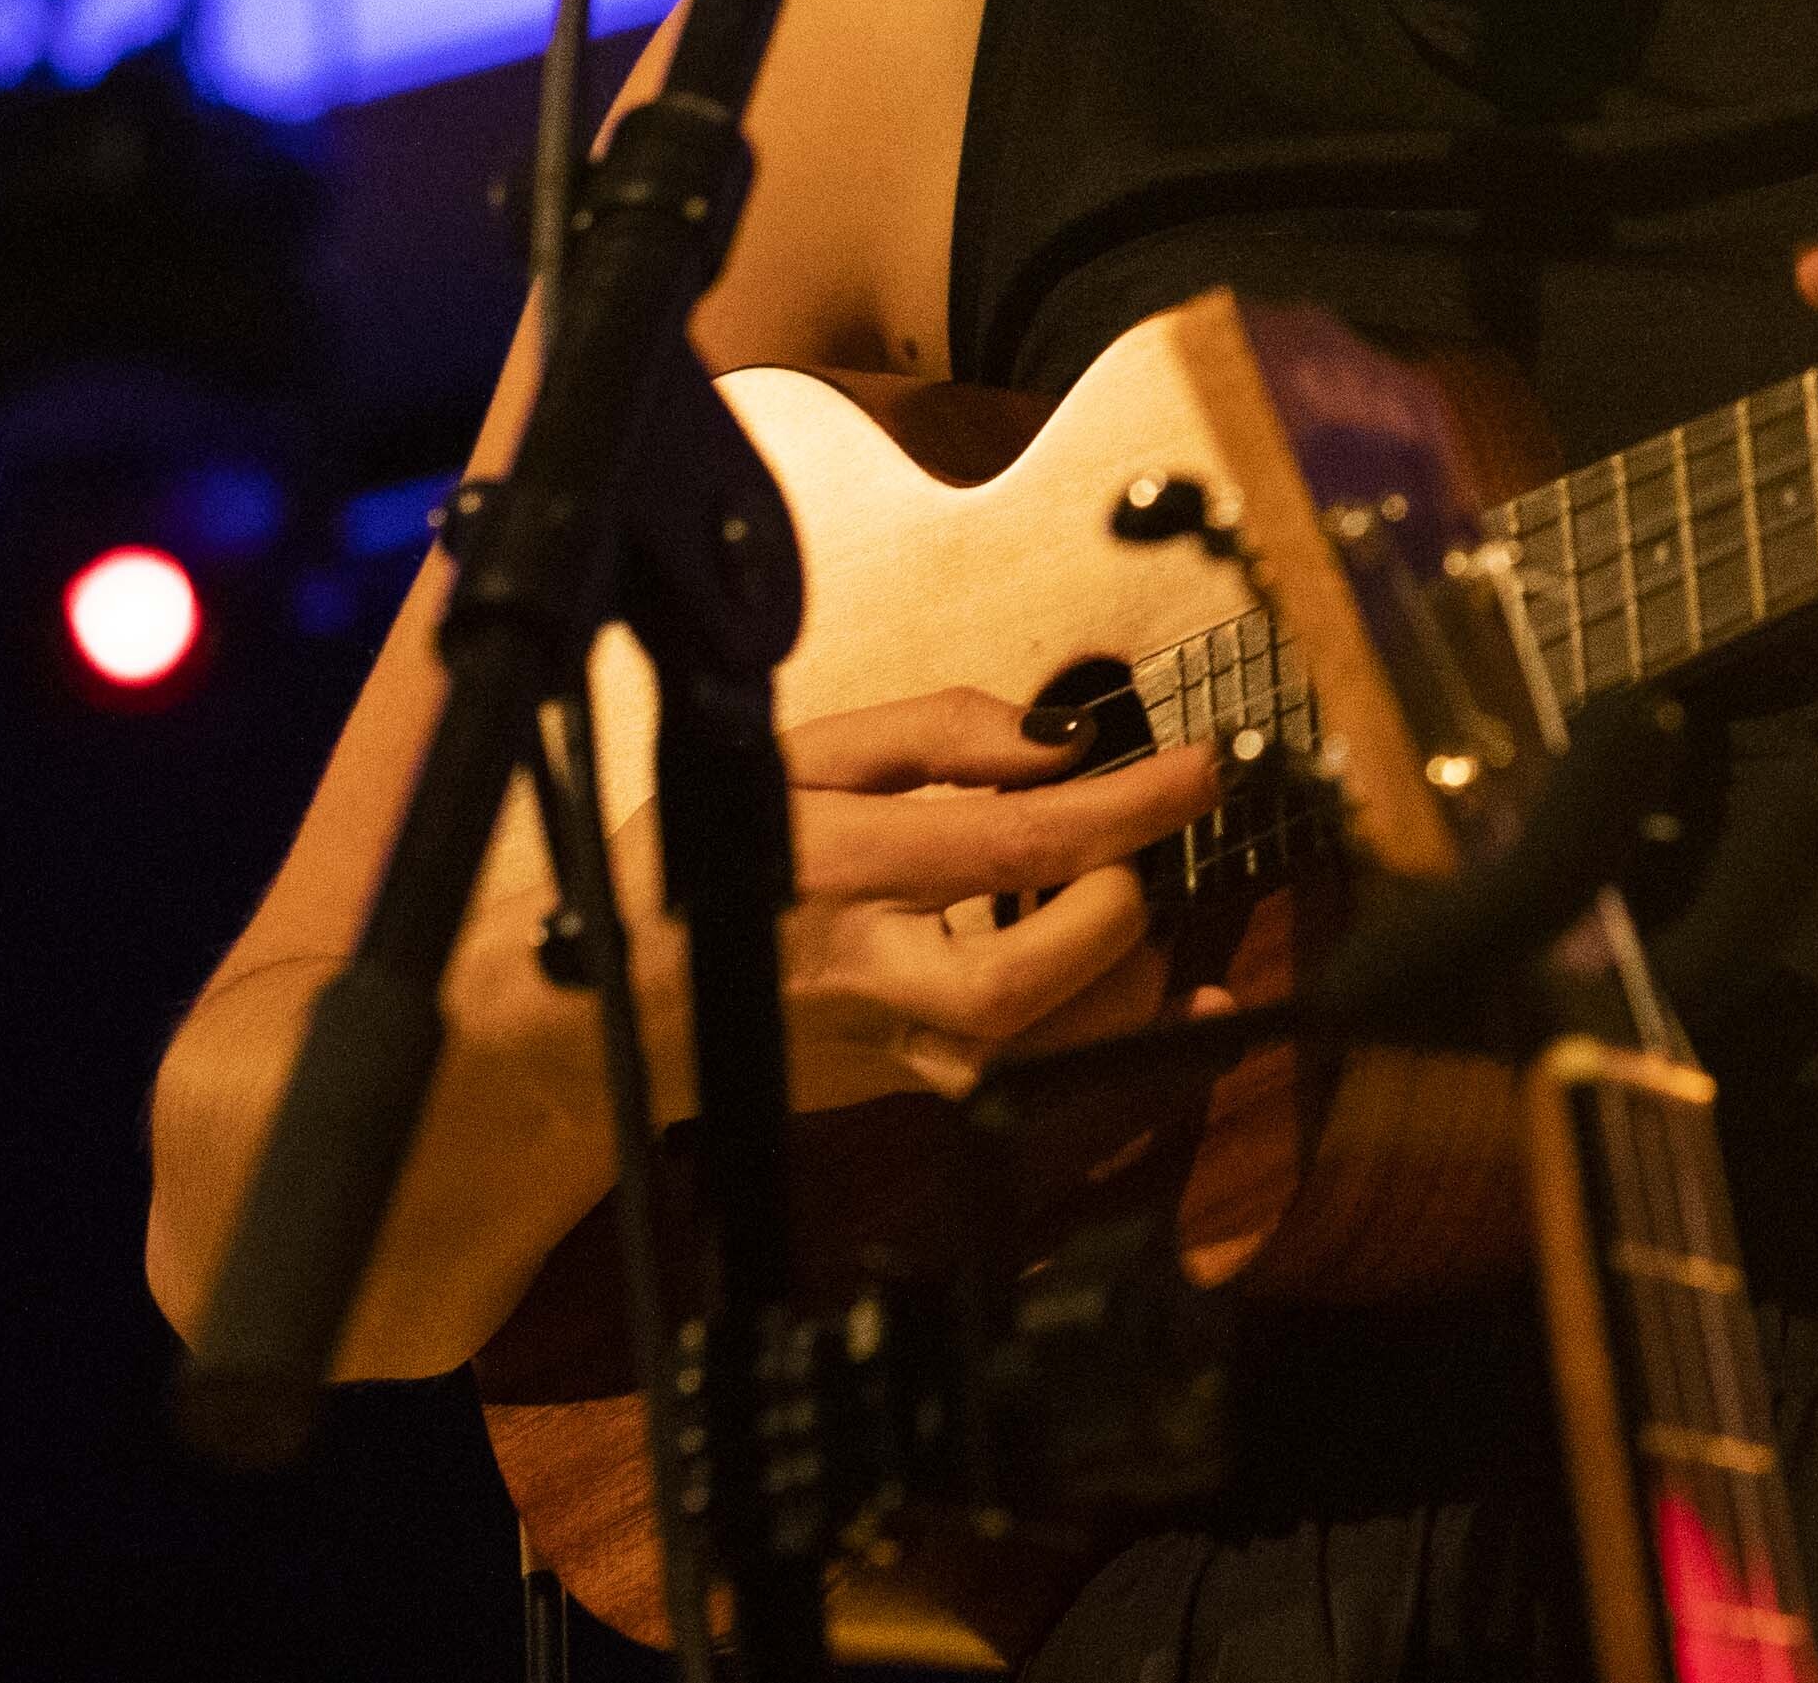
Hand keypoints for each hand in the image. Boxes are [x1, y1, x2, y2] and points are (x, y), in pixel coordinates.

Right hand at [508, 690, 1221, 1118]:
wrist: (613, 1002)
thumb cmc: (704, 862)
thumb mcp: (800, 757)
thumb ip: (937, 732)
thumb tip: (1061, 740)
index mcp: (844, 868)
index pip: (1014, 842)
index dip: (1128, 807)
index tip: (1205, 769)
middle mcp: (873, 969)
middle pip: (1029, 976)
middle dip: (1115, 907)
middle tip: (1122, 851)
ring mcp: (895, 1043)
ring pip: (1044, 1048)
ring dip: (1126, 974)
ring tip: (1115, 903)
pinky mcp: (913, 1085)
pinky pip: (1043, 1084)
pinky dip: (1126, 1041)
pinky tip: (1178, 1001)